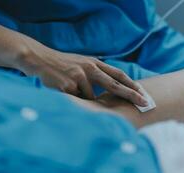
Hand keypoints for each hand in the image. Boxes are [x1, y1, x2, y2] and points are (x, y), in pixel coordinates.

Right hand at [19, 47, 147, 105]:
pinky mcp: (68, 85)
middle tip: (144, 103)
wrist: (39, 59)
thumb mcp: (82, 64)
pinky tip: (64, 91)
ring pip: (92, 97)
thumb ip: (97, 74)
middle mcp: (89, 67)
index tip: (143, 93)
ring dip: (87, 100)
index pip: (118, 74)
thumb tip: (112, 90)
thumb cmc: (63, 64)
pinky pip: (77, 100)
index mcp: (95, 63)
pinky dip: (75, 100)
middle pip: (115, 85)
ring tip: (72, 90)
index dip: (132, 84)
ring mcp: (79, 76)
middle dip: (131, 95)